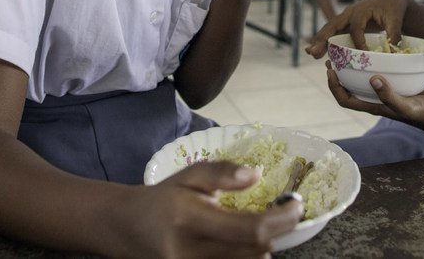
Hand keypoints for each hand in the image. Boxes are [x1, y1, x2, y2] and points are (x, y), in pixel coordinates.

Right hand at [124, 161, 302, 257]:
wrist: (127, 229)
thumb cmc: (163, 199)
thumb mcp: (189, 176)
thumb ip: (221, 173)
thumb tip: (256, 175)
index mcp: (188, 218)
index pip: (250, 228)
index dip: (282, 219)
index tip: (296, 206)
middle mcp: (189, 252)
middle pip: (254, 253)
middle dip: (278, 234)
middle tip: (283, 217)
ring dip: (263, 249)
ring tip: (259, 231)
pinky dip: (246, 258)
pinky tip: (245, 246)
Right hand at [305, 0, 408, 57]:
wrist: (390, 1)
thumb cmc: (393, 9)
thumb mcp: (396, 20)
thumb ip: (394, 34)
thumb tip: (393, 53)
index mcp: (361, 10)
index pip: (356, 28)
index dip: (358, 42)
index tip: (362, 55)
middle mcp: (349, 13)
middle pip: (333, 25)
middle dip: (322, 39)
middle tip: (313, 51)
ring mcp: (345, 18)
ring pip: (329, 29)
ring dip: (319, 41)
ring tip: (310, 53)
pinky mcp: (345, 24)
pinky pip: (333, 33)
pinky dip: (324, 41)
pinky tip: (316, 52)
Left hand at [324, 60, 423, 128]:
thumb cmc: (421, 112)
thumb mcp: (405, 105)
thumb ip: (389, 95)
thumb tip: (372, 79)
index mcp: (372, 107)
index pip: (345, 100)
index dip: (334, 88)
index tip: (330, 72)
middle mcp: (374, 100)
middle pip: (348, 89)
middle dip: (337, 76)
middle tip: (331, 59)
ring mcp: (382, 93)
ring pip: (360, 81)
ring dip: (350, 70)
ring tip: (344, 55)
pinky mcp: (392, 85)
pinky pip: (375, 75)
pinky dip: (369, 66)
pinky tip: (371, 54)